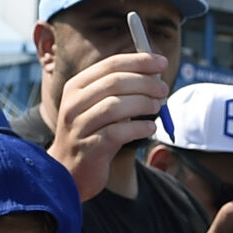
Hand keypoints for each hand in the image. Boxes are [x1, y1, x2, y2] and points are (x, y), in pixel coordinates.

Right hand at [46, 55, 172, 199]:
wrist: (69, 170)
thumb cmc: (91, 133)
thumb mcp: (98, 106)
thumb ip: (119, 89)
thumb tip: (154, 73)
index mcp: (77, 86)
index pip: (110, 65)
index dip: (139, 61)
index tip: (162, 62)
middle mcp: (74, 103)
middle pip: (114, 83)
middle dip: (145, 83)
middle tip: (163, 89)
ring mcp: (78, 125)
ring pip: (115, 106)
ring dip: (142, 103)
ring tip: (157, 107)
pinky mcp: (88, 148)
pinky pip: (117, 133)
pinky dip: (138, 128)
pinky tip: (150, 128)